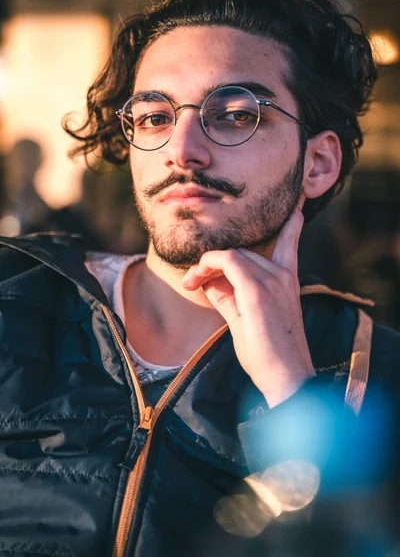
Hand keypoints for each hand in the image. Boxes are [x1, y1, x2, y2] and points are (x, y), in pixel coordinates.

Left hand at [181, 208, 315, 407]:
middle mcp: (283, 275)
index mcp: (287, 281)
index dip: (290, 225)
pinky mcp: (258, 290)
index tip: (295, 208)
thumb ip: (229, 296)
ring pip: (233, 254)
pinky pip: (227, 261)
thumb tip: (209, 280)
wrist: (286, 378)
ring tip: (191, 282)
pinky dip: (208, 265)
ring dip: (207, 265)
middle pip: (243, 252)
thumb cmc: (268, 354)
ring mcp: (273, 280)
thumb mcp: (245, 319)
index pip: (289, 242)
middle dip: (214, 262)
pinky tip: (195, 280)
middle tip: (193, 280)